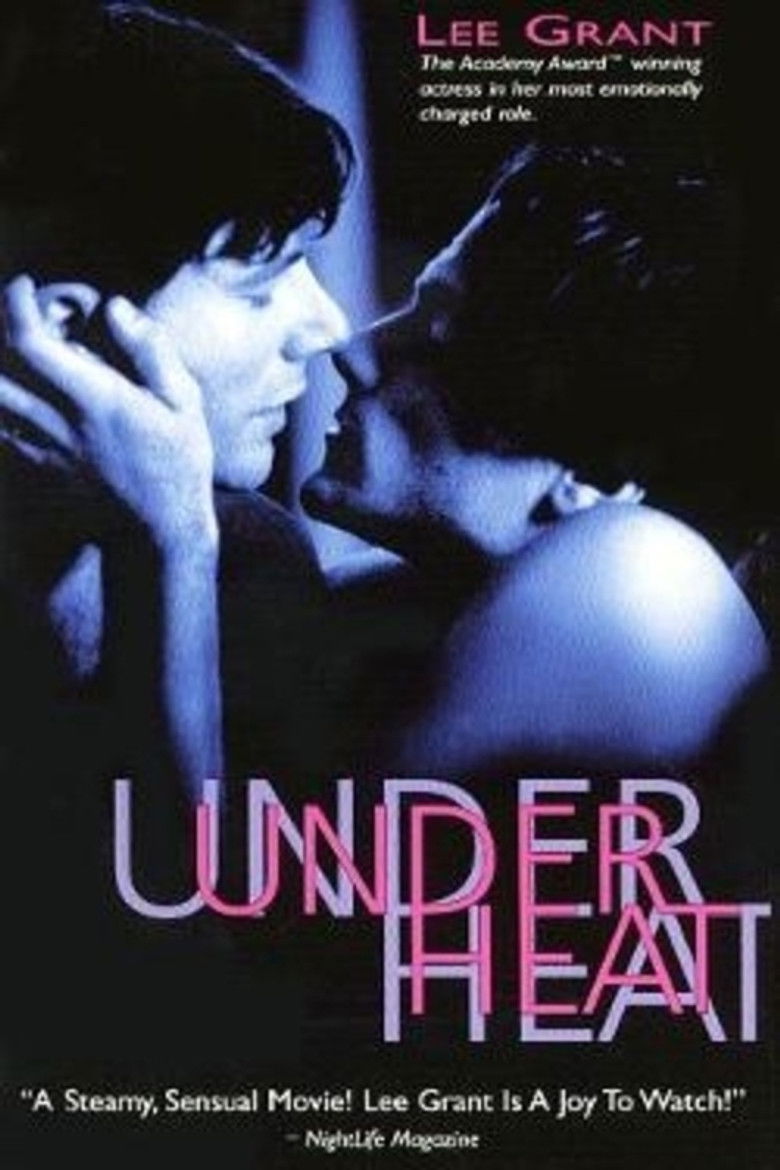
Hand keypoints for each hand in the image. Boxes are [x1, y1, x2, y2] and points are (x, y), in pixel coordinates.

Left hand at [0, 275, 216, 551]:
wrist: (160, 531)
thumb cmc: (181, 463)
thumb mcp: (185, 403)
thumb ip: (151, 350)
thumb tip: (115, 306)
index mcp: (97, 400)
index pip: (31, 345)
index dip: (18, 306)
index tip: (27, 287)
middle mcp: (60, 422)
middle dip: (0, 331)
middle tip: (21, 319)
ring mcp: (43, 447)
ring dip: (0, 368)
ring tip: (20, 352)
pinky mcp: (38, 466)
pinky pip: (2, 428)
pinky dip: (4, 402)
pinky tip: (23, 392)